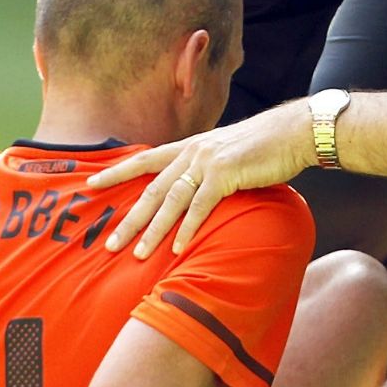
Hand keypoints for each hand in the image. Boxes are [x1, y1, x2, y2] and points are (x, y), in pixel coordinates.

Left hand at [89, 101, 313, 258]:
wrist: (294, 132)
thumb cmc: (266, 146)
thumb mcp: (228, 154)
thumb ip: (208, 169)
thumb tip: (198, 188)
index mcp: (190, 147)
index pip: (145, 160)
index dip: (117, 172)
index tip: (91, 184)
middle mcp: (193, 153)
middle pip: (151, 189)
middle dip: (129, 218)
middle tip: (109, 243)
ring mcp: (207, 162)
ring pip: (170, 200)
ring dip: (153, 230)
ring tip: (137, 254)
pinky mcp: (226, 174)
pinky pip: (200, 206)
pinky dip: (188, 229)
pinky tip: (177, 249)